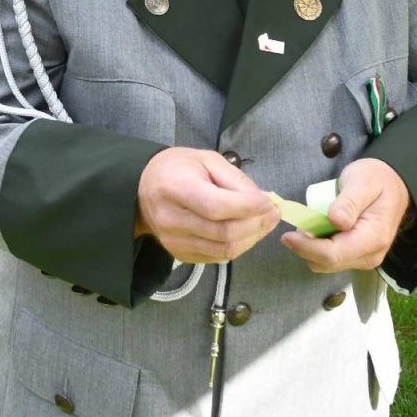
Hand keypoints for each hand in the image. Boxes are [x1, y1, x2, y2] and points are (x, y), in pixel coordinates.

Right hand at [134, 148, 279, 263]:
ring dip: (252, 238)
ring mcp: (174, 242)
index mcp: (176, 188)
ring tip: (265, 222)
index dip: (247, 207)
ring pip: (225, 250)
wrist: (142, 188)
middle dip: (256, 224)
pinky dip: (239, 246)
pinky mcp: (180, 254)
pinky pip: (218, 257)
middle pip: (223, 232)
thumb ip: (235, 179)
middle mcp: (171, 219)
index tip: (268, 202)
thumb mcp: (207, 159)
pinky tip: (247, 232)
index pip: (216, 206)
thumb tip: (262, 201)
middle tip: (273, 212)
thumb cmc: (177, 168)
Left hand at [281, 158, 410, 272]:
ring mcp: (364, 258)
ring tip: (309, 224)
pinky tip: (317, 230)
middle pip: (328, 263)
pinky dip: (318, 247)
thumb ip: (349, 202)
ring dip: (311, 248)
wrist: (394, 185)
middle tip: (297, 224)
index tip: (287, 236)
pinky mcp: (357, 257)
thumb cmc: (377, 179)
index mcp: (374, 237)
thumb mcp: (363, 182)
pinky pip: (331, 259)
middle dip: (306, 248)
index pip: (334, 254)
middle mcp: (370, 255)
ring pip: (327, 264)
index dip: (307, 248)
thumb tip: (335, 221)